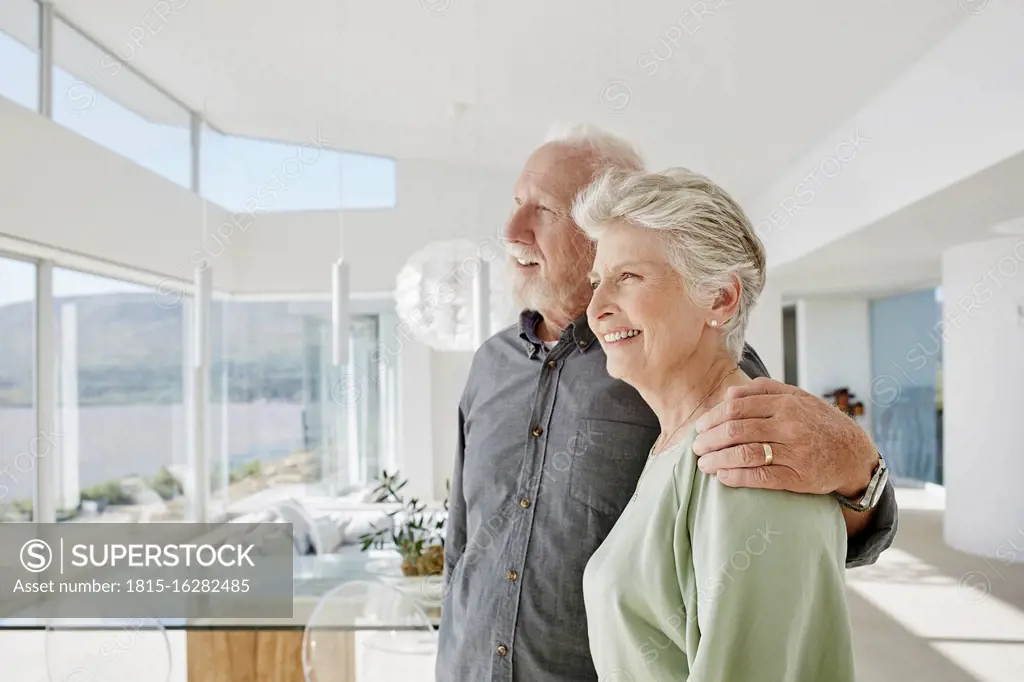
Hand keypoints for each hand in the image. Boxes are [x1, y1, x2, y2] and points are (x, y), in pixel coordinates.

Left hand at [692, 378, 877, 496]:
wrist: (854, 453)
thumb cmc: (818, 423)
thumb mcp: (797, 397)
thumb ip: (764, 390)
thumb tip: (729, 394)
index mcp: (785, 403)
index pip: (737, 408)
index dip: (713, 418)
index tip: (700, 427)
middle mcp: (789, 425)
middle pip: (736, 430)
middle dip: (710, 440)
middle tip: (696, 447)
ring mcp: (795, 452)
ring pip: (745, 454)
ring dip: (718, 460)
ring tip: (704, 464)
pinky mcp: (799, 478)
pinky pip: (761, 477)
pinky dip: (737, 477)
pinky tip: (722, 476)